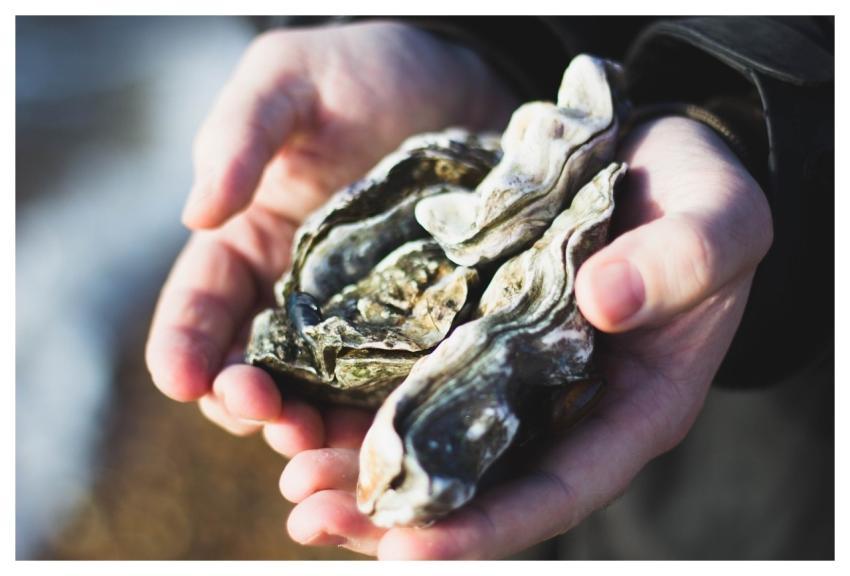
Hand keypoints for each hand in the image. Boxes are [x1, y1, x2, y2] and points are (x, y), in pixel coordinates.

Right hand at [144, 23, 516, 449]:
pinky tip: (390, 432)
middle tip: (266, 415)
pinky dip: (381, 418)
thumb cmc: (366, 73)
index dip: (183, 347)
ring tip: (320, 441)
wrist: (463, 84)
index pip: (201, 308)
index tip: (180, 378)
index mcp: (250, 246)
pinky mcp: (420, 331)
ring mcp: (360, 321)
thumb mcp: (291, 81)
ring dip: (312, 428)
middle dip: (249, 402)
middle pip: (256, 370)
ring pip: (320, 396)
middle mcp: (297, 297)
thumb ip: (239, 136)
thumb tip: (196, 214)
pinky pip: (392, 386)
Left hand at [277, 116, 772, 557]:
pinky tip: (306, 394)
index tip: (403, 550)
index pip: (558, 491)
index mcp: (632, 407)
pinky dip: (364, 393)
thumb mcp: (719, 219)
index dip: (484, 529)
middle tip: (309, 514)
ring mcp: (512, 369)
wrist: (650, 156)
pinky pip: (414, 371)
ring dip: (362, 461)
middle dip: (397, 509)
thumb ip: (681, 262)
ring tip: (289, 472)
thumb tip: (603, 303)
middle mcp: (563, 404)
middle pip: (479, 483)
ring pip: (435, 437)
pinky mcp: (472, 326)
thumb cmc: (701, 196)